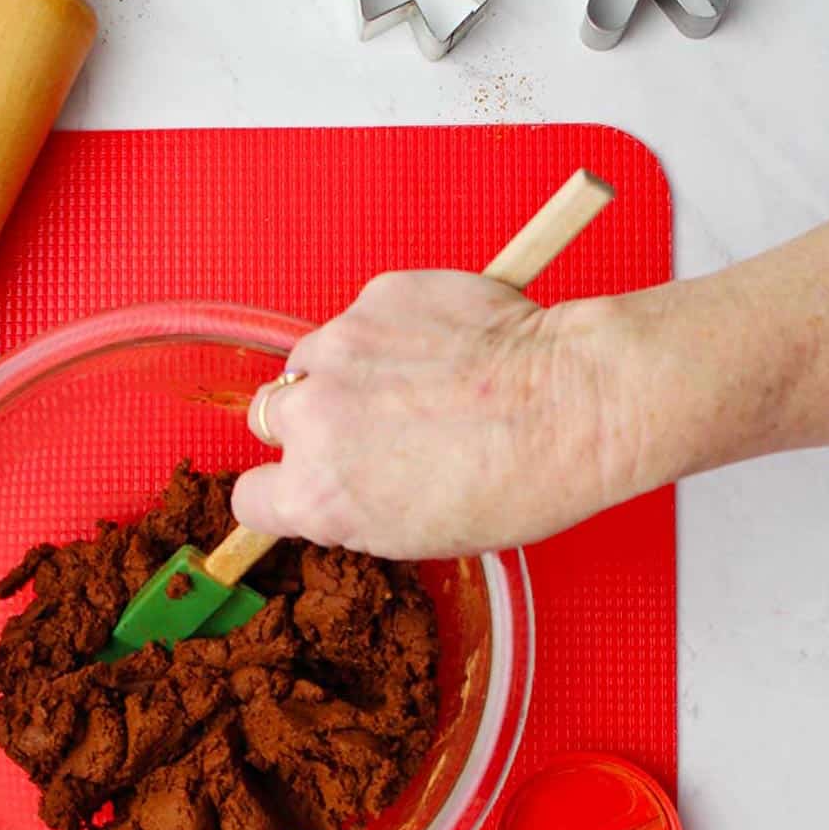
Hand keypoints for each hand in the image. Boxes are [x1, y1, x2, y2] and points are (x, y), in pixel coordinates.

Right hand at [233, 270, 634, 558]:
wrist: (576, 403)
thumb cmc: (518, 480)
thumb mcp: (421, 533)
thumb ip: (357, 507)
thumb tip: (343, 487)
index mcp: (318, 495)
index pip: (252, 498)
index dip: (283, 491)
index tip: (308, 484)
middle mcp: (311, 419)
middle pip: (273, 419)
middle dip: (314, 424)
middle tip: (374, 429)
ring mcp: (341, 348)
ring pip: (314, 361)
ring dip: (348, 372)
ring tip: (417, 384)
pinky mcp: (378, 296)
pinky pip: (364, 316)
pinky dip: (393, 330)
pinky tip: (446, 348)